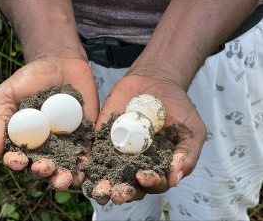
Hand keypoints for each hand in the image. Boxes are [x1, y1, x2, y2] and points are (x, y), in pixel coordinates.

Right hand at [0, 57, 98, 189]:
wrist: (61, 63)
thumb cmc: (31, 78)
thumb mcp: (8, 94)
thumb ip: (0, 120)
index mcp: (24, 139)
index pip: (19, 157)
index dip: (17, 162)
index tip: (19, 160)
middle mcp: (45, 145)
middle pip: (43, 166)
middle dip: (43, 172)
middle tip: (45, 169)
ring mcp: (67, 142)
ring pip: (65, 165)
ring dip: (64, 176)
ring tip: (64, 179)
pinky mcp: (86, 136)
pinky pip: (86, 153)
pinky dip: (85, 165)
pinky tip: (84, 172)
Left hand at [91, 69, 206, 204]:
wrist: (155, 82)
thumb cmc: (177, 107)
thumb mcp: (191, 130)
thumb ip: (187, 155)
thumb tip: (174, 179)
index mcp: (159, 166)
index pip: (154, 182)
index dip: (150, 183)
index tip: (143, 176)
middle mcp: (137, 164)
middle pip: (129, 185)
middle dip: (123, 192)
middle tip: (117, 194)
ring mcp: (118, 153)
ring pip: (109, 175)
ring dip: (104, 186)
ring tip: (100, 191)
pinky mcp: (103, 140)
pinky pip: (93, 154)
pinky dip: (88, 165)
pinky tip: (83, 172)